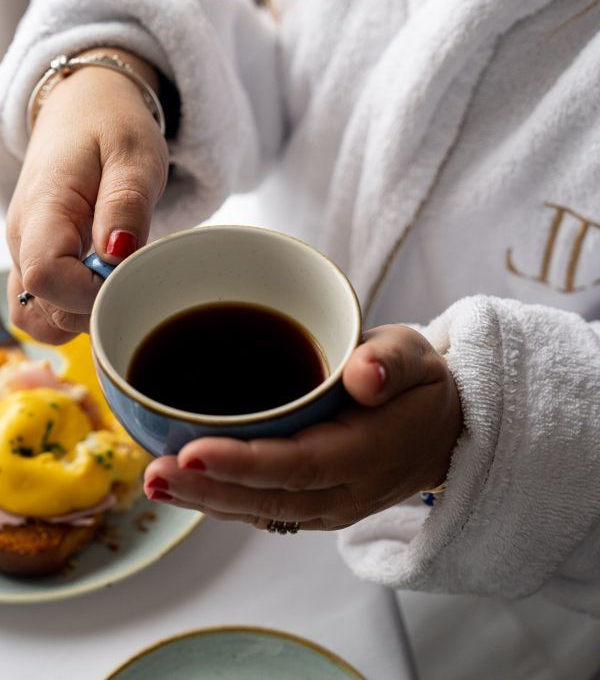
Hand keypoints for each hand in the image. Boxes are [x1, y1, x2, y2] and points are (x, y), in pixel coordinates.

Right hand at [6, 50, 167, 343]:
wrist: (84, 108)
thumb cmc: (112, 126)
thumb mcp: (134, 154)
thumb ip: (126, 204)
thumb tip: (117, 256)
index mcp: (44, 210)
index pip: (47, 277)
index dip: (91, 292)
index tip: (128, 272)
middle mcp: (23, 239)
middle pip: (43, 311)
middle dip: (95, 310)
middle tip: (133, 274)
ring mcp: (25, 254)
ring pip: (38, 321)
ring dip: (83, 316)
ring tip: (120, 279)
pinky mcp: (36, 261)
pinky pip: (43, 310)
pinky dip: (74, 311)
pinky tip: (105, 285)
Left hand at [144, 325, 462, 530]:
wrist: (442, 432)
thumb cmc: (418, 385)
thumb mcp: (415, 356)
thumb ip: (391, 362)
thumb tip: (363, 374)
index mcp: (368, 451)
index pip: (298, 465)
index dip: (243, 464)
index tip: (191, 452)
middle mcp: (347, 491)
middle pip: (269, 499)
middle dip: (207, 491)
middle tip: (153, 474)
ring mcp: (331, 506)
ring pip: (261, 512)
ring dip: (206, 502)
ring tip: (155, 483)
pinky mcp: (317, 506)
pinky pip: (265, 510)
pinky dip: (223, 501)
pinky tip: (187, 486)